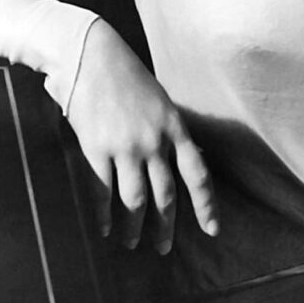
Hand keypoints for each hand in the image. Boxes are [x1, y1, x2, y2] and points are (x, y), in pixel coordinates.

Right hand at [66, 18, 218, 254]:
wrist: (91, 55)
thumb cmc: (126, 74)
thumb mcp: (159, 100)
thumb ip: (169, 132)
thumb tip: (179, 164)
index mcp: (175, 126)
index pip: (198, 174)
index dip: (206, 205)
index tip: (212, 229)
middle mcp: (154, 141)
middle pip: (166, 195)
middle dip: (165, 227)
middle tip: (163, 248)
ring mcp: (125, 146)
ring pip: (135, 199)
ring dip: (134, 226)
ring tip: (131, 242)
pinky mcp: (97, 148)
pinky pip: (103, 191)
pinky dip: (104, 214)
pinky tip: (104, 227)